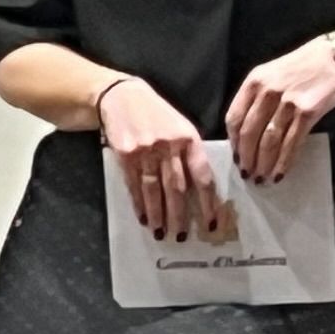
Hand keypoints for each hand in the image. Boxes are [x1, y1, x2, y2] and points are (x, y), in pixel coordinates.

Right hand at [97, 74, 229, 241]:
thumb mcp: (181, 128)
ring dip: (159, 214)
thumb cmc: (157, 115)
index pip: (202, 176)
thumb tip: (202, 189)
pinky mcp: (126, 155)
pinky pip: (135, 185)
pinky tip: (144, 218)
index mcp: (189, 139)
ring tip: (162, 233)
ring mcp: (146, 151)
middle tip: (182, 236)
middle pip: (177, 187)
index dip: (208, 202)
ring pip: (155, 189)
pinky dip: (139, 204)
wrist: (122, 97)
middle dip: (180, 215)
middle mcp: (169, 146)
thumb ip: (191, 154)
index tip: (211, 223)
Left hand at [227, 39, 334, 184]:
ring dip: (263, 163)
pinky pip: (291, 143)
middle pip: (249, 133)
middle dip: (246, 158)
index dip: (233, 142)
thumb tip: (244, 134)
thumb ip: (255, 99)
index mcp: (254, 82)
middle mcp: (267, 92)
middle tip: (247, 174)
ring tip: (261, 178)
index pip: (234, 118)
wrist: (334, 59)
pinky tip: (279, 173)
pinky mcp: (307, 112)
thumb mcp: (270, 75)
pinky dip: (284, 162)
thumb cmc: (300, 69)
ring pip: (269, 141)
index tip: (236, 158)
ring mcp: (287, 102)